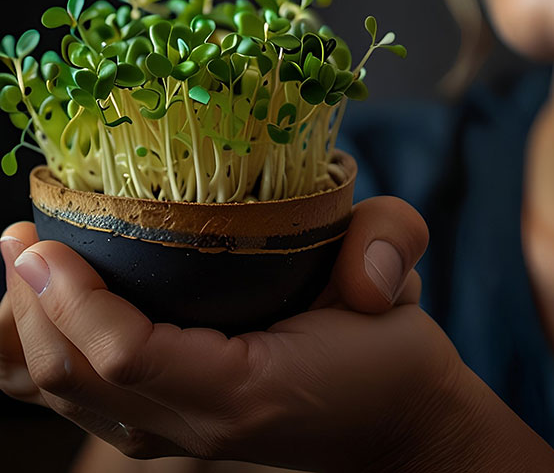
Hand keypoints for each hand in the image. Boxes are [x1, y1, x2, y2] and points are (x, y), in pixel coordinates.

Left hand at [0, 198, 466, 470]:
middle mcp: (199, 424)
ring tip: (21, 267)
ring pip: (70, 396)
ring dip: (28, 332)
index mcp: (248, 389)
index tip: (40, 242)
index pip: (128, 355)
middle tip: (17, 237)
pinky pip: (88, 401)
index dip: (74, 299)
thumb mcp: (397, 288)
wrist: (394, 419)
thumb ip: (392, 248)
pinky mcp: (176, 428)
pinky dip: (49, 359)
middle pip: (75, 377)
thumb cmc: (390, 352)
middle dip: (29, 307)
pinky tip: (41, 313)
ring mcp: (180, 433)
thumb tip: (364, 276)